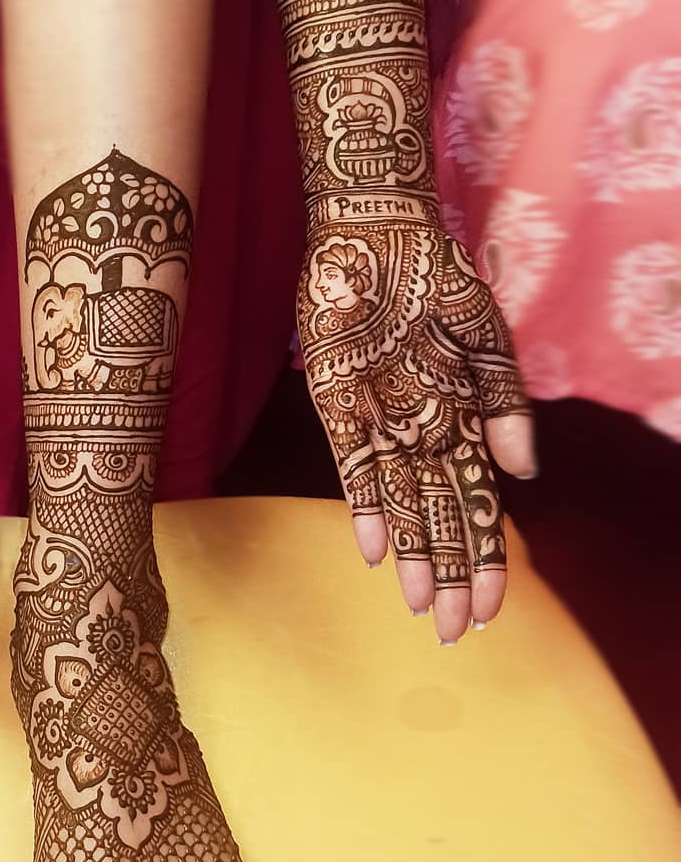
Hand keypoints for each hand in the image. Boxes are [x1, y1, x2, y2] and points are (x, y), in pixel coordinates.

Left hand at [298, 219, 533, 641]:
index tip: (494, 609)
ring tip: (420, 607)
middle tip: (454, 633)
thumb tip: (524, 473)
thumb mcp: (486, 336)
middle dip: (450, 577)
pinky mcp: (336, 401)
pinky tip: (375, 548)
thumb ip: (507, 404)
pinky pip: (353, 463)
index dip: (486, 558)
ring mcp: (379, 418)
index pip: (479, 506)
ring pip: (401, 504)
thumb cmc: (434, 278)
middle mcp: (420, 429)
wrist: (377, 228)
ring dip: (412, 556)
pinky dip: (366, 505)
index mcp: (460, 420)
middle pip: (440, 518)